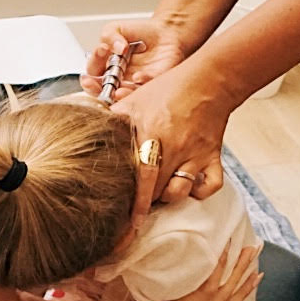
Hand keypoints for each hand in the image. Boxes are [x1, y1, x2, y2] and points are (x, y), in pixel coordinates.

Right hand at [80, 19, 190, 100]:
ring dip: (118, 95)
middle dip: (96, 90)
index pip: (92, 74)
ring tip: (117, 90)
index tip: (100, 52)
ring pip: (122, 96)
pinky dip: (140, 85)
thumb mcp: (117, 28)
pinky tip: (138, 77)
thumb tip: (116, 48)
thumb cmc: (140, 32)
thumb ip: (109, 35)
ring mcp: (134, 83)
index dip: (90, 67)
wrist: (165, 31)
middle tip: (95, 84)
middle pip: (102, 91)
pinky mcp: (152, 83)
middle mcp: (118, 78)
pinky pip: (145, 90)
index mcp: (106, 66)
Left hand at [118, 61, 231, 223]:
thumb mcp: (134, 100)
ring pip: (178, 191)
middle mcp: (172, 147)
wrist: (207, 81)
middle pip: (154, 189)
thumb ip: (112, 119)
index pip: (136, 176)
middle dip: (144, 202)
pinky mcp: (212, 156)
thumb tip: (87, 131)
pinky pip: (210, 186)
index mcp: (149, 133)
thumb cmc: (169, 90)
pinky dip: (200, 192)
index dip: (129, 201)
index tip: (123, 218)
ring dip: (167, 197)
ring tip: (159, 193)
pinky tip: (189, 187)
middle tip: (136, 206)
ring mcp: (193, 154)